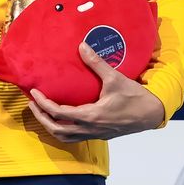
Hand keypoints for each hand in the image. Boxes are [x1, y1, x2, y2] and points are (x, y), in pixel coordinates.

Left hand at [28, 42, 166, 141]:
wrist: (151, 114)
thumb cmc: (134, 97)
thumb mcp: (115, 78)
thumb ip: (96, 63)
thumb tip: (82, 46)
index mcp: (91, 116)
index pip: (58, 113)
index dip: (43, 104)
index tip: (34, 93)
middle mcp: (89, 129)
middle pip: (56, 130)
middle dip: (41, 118)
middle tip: (32, 103)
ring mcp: (94, 134)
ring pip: (65, 138)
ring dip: (51, 127)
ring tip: (43, 112)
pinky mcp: (99, 135)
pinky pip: (75, 137)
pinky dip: (63, 130)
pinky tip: (61, 119)